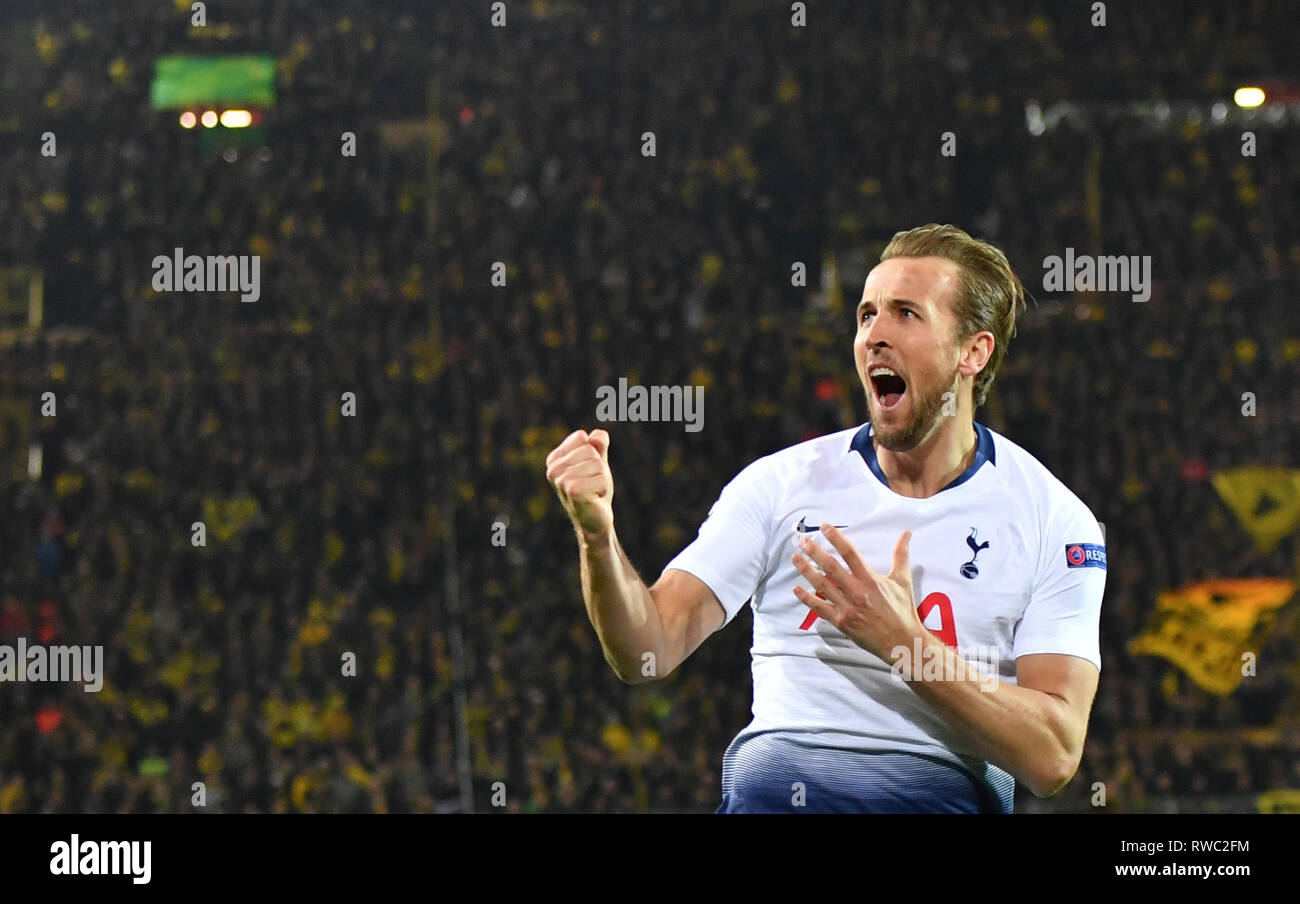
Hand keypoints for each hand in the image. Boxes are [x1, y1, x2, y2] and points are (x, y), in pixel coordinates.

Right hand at [545, 429, 614, 536]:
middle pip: (590, 451)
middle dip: (599, 467)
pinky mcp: (573, 491)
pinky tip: (594, 498)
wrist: (594, 521)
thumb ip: (599, 445)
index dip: (593, 453)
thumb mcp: (598, 463)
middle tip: (592, 484)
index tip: (588, 470)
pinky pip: (601, 478)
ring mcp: (561, 480)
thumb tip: (598, 435)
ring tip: (593, 491)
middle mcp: (553, 469)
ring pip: (597, 464)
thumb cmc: (594, 489)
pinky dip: (603, 489)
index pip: (581, 437)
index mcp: (554, 458)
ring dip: (602, 479)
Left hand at [791, 525, 922, 661]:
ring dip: (806, 570)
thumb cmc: (902, 610)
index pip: (850, 553)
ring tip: (795, 558)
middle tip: (801, 540)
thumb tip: (906, 533)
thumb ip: (901, 555)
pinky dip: (807, 598)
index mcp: (870, 580)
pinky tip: (796, 588)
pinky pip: (820, 608)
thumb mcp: (903, 580)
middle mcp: (856, 592)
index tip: (824, 527)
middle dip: (814, 552)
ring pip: (822, 585)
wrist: (901, 641)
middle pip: (831, 567)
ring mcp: (846, 607)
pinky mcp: (840, 622)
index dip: (836, 538)